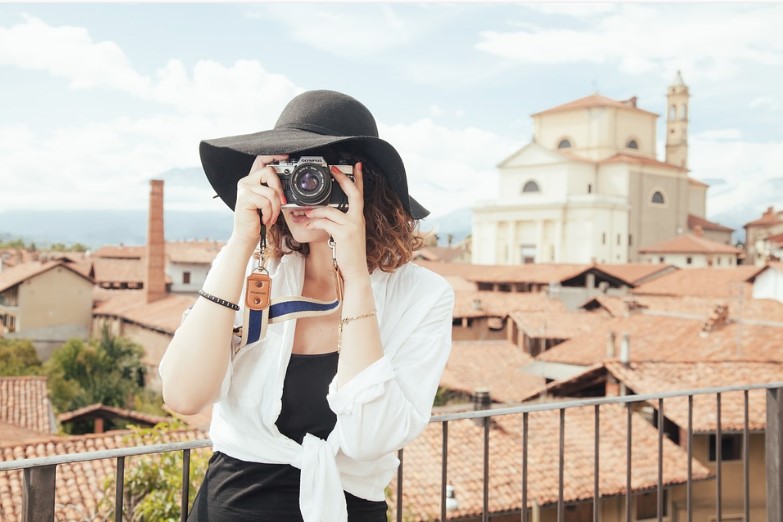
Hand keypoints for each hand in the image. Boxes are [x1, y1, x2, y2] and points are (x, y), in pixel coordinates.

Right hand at [230, 155, 288, 247]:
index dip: (274, 156)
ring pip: (271, 192)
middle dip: (279, 189)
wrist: (247, 235)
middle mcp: (246, 181)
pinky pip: (266, 202)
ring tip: (271, 217)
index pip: (261, 160)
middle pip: (269, 172)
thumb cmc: (259, 219)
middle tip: (281, 203)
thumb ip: (274, 191)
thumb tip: (288, 186)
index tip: (286, 156)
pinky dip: (269, 213)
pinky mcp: (245, 198)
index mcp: (252, 180)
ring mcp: (244, 189)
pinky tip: (264, 219)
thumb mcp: (269, 202)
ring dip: (275, 208)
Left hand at [303, 162, 367, 280]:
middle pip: (353, 194)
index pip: (360, 194)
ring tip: (305, 213)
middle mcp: (358, 219)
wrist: (356, 271)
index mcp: (359, 218)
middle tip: (334, 169)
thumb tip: (323, 214)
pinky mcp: (344, 234)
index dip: (359, 179)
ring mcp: (352, 226)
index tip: (357, 166)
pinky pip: (325, 223)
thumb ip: (340, 222)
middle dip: (343, 180)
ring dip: (315, 211)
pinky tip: (307, 224)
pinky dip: (313, 222)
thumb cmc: (350, 254)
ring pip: (331, 210)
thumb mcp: (347, 235)